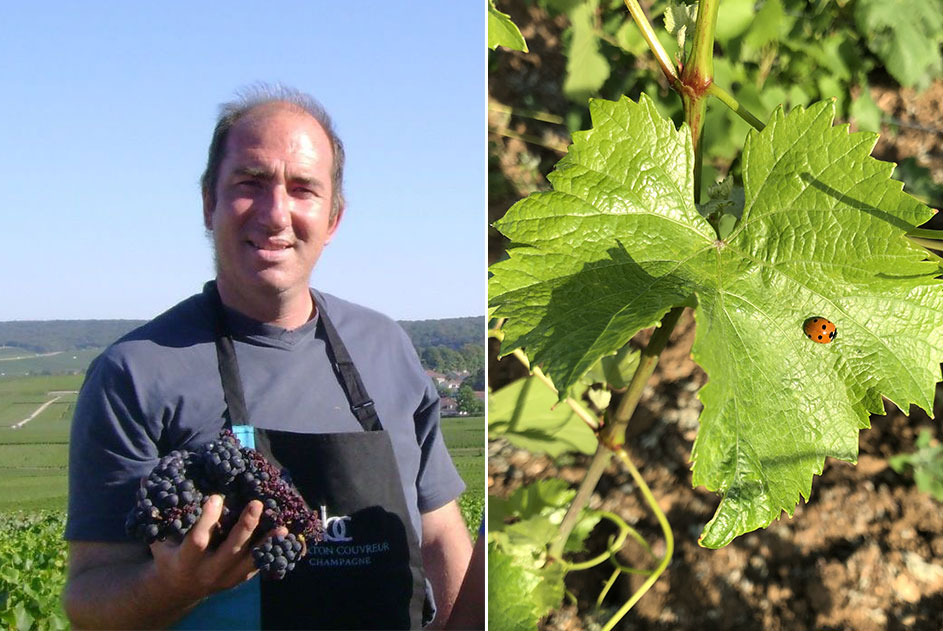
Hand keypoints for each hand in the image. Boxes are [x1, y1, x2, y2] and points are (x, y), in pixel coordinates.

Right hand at [149, 495, 280, 602]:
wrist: (177, 589)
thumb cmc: (168, 556)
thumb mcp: (159, 539)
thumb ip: (158, 514)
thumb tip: (146, 479)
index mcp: (185, 562)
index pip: (198, 540)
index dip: (207, 519)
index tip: (216, 497)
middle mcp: (207, 572)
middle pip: (230, 550)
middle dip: (245, 527)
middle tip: (257, 503)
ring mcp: (226, 579)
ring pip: (249, 560)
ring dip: (266, 542)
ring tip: (282, 525)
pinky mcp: (239, 580)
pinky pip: (258, 565)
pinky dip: (271, 550)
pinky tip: (283, 535)